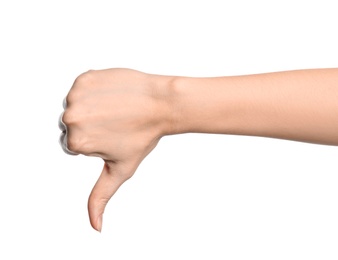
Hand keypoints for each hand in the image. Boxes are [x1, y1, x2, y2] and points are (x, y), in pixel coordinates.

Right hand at [59, 68, 173, 230]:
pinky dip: (95, 89)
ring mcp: (76, 96)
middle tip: (117, 121)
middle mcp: (71, 118)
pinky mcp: (84, 78)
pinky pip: (82, 87)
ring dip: (93, 106)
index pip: (75, 144)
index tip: (114, 135)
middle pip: (73, 124)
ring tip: (116, 108)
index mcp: (76, 143)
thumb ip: (100, 197)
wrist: (161, 103)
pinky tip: (114, 94)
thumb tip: (96, 228)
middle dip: (91, 124)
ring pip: (77, 105)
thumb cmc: (144, 136)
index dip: (96, 141)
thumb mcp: (120, 170)